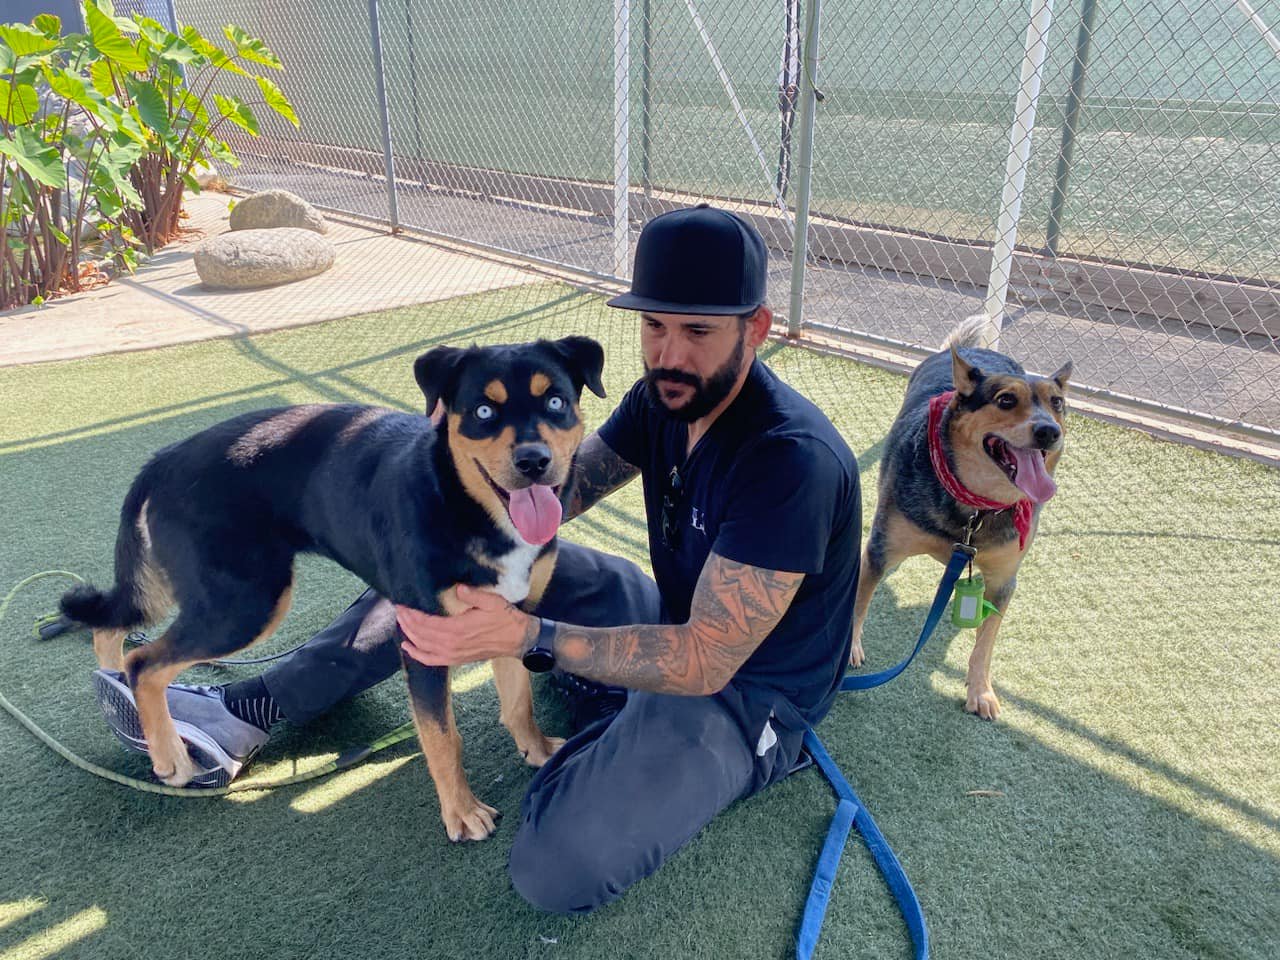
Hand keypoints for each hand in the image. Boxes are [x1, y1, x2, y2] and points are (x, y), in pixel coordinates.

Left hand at [396, 585, 533, 666]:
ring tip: (401, 621)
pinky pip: (431, 660)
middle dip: (406, 621)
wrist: (518, 640)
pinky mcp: (456, 660)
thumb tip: (459, 588)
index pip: (426, 622)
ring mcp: (453, 654)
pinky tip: (408, 647)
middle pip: (420, 634)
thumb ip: (474, 595)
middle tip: (398, 609)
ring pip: (423, 646)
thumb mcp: (493, 602)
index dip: (411, 613)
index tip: (402, 603)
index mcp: (458, 629)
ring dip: (409, 634)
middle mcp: (452, 644)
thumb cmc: (506, 619)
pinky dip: (417, 654)